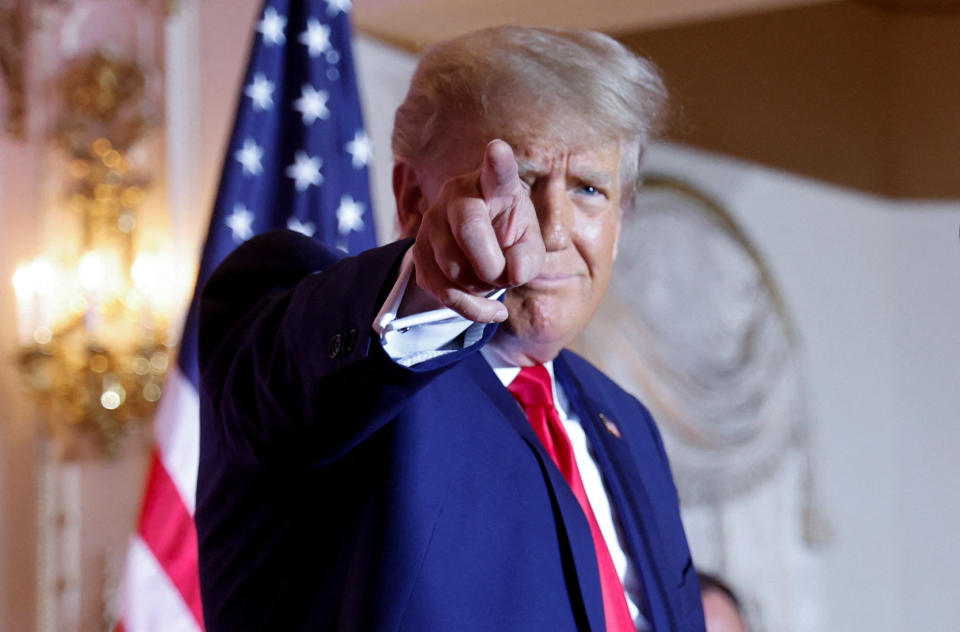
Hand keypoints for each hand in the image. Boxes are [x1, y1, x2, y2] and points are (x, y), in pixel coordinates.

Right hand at [408, 140, 544, 322]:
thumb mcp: (530, 247)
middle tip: (503, 275)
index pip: (496, 173)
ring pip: (452, 266)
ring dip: (480, 288)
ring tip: (492, 282)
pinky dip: (470, 308)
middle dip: (491, 264)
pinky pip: (442, 290)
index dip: (498, 163)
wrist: (477, 254)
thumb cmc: (510, 240)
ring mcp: (431, 222)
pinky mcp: (418, 252)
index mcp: (493, 186)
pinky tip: (488, 308)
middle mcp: (457, 196)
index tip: (498, 149)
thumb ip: (530, 258)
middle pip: (468, 228)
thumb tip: (513, 272)